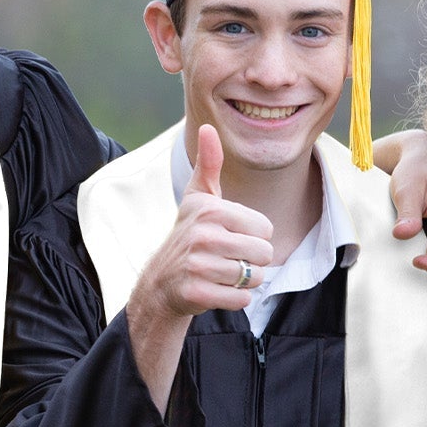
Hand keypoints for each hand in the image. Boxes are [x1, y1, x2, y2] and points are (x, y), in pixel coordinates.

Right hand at [134, 125, 274, 320]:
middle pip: (264, 253)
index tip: (229, 237)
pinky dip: (235, 298)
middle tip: (227, 258)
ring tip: (221, 274)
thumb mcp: (198, 199)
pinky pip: (241, 299)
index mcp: (210, 211)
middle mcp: (203, 236)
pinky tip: (216, 290)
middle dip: (252, 261)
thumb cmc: (188, 235)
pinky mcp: (196, 292)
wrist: (161, 281)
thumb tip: (208, 127)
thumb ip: (209, 164)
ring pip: (254, 277)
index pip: (265, 228)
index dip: (253, 236)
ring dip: (244, 281)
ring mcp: (198, 266)